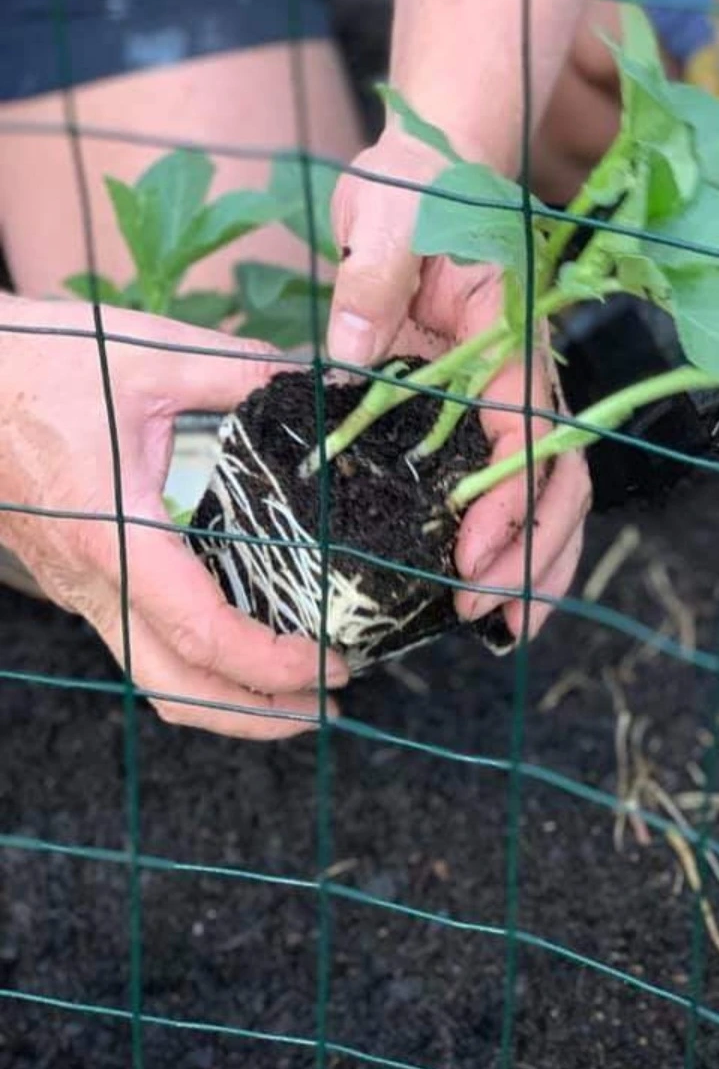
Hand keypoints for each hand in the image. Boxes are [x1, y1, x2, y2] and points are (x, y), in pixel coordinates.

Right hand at [0, 297, 349, 738]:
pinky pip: (140, 648)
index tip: (331, 663)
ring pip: (154, 678)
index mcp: (112, 534)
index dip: (272, 664)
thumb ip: (240, 372)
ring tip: (297, 692)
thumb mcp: (149, 353)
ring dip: (228, 701)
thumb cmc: (38, 360)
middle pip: (176, 689)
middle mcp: (91, 580)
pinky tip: (245, 645)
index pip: (200, 633)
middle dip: (258, 715)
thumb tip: (317, 380)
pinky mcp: (78, 581)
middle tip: (329, 705)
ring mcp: (79, 588)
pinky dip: (199, 667)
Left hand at [328, 125, 590, 640]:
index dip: (510, 503)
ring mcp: (508, 395)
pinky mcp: (481, 408)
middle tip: (483, 614)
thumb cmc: (416, 185)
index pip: (531, 433)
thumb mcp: (385, 214)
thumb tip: (348, 361)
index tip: (469, 555)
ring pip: (549, 490)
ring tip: (508, 629)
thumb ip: (370, 280)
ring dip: (538, 563)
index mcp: (510, 334)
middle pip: (559, 478)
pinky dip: (512, 538)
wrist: (434, 166)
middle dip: (532, 554)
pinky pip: (513, 481)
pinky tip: (490, 585)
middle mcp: (523, 374)